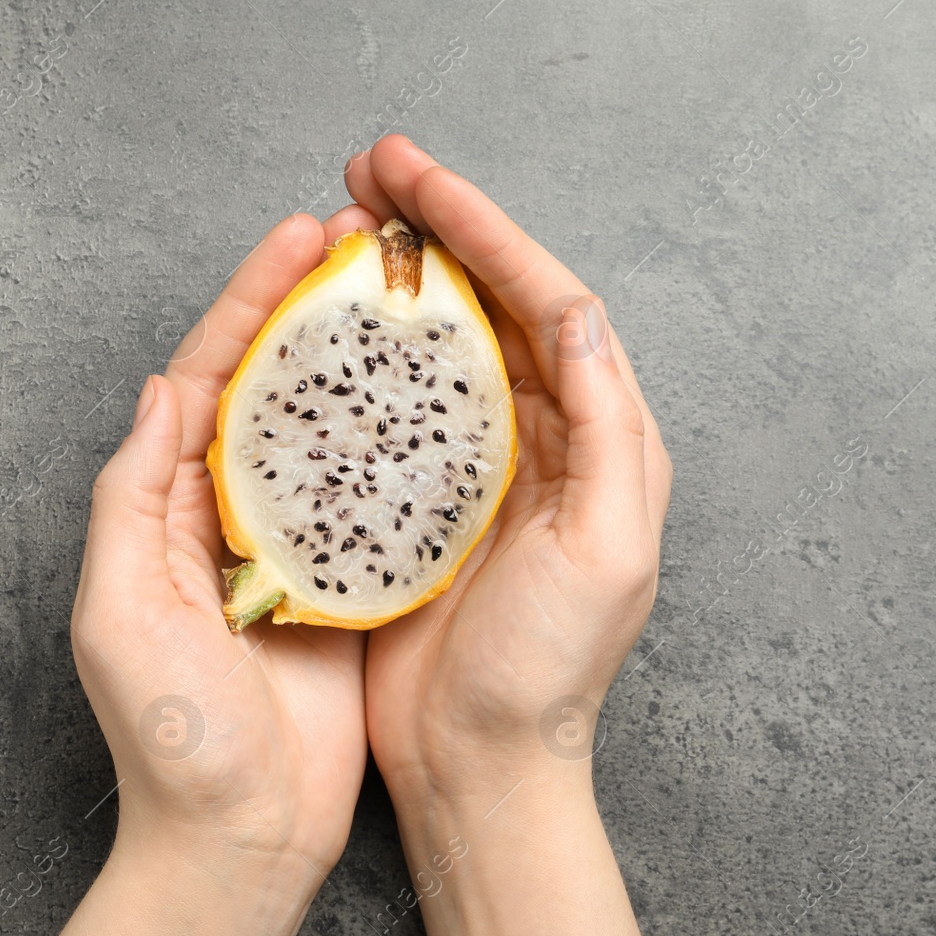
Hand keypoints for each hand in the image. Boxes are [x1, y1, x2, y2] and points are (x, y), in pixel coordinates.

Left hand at [0, 212, 382, 935]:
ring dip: (361, 362)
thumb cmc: (170, 739)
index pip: (207, 377)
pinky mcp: (350, 588)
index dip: (251, 303)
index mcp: (166, 509)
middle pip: (272, 387)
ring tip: (408, 296)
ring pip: (329, 432)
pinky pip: (376, 499)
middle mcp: (228, 517)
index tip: (302, 238)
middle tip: (366, 242)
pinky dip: (401, 443)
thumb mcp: (118, 613)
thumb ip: (129, 499)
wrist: (238, 841)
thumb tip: (159, 390)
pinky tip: (438, 399)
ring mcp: (295, 550)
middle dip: (311, 309)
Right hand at [338, 136, 683, 935]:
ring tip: (343, 221)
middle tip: (367, 169)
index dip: (481, 230)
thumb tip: (579, 315)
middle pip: (489, 304)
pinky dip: (362, 355)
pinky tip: (324, 323)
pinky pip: (392, 406)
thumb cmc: (548, 674)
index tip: (414, 179)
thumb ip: (610, 431)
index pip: (544, 302)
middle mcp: (543, 440)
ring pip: (438, 344)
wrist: (480, 765)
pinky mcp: (418, 501)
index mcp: (598, 440)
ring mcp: (476, 468)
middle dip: (434, 228)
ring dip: (395, 276)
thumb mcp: (608, 553)